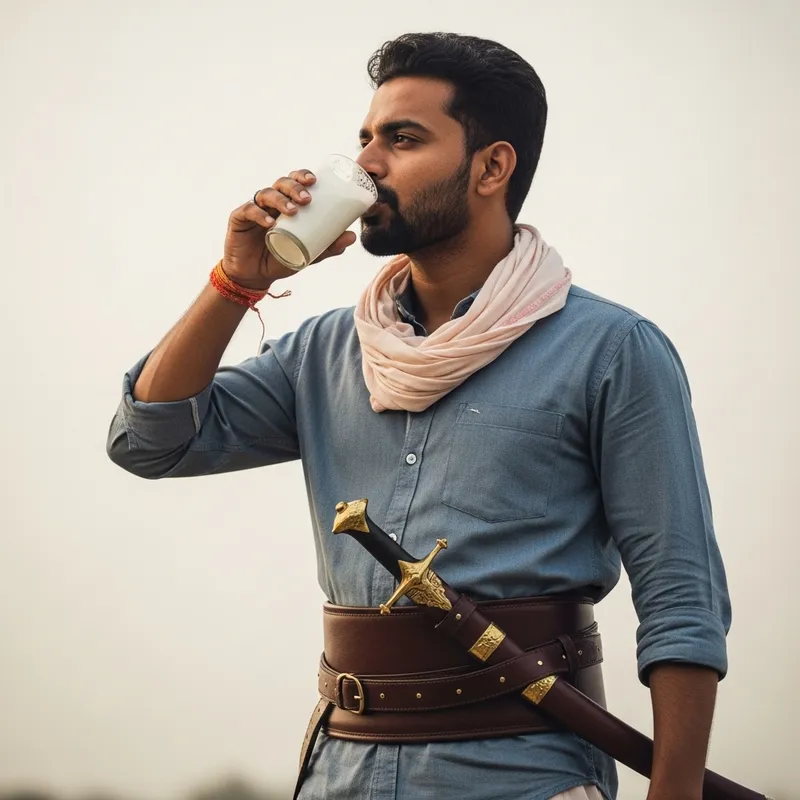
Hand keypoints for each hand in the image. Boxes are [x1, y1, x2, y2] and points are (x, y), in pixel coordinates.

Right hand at [222, 169, 356, 289]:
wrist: (255, 276)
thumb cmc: (281, 259)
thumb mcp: (308, 254)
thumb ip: (328, 246)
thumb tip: (352, 236)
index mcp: (286, 204)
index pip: (294, 182)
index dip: (302, 176)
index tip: (314, 181)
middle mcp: (270, 202)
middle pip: (281, 183)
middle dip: (294, 186)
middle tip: (307, 198)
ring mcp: (254, 209)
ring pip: (266, 193)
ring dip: (281, 199)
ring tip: (294, 211)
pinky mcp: (238, 219)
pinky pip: (248, 210)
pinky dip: (259, 214)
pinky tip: (269, 222)